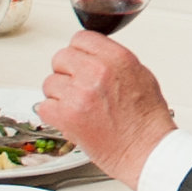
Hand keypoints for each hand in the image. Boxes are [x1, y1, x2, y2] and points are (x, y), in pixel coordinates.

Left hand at [40, 35, 174, 184]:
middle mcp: (96, 72)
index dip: (78, 51)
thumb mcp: (141, 75)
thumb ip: (114, 61)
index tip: (79, 61)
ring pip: (49, 83)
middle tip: (76, 86)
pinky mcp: (67, 116)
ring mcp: (79, 94)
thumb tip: (95, 56)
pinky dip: (53, 114)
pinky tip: (69, 119)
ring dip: (59, 95)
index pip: (81, 38)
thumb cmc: (147, 120)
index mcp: (116, 58)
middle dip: (66, 72)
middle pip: (60, 57)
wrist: (146, 151)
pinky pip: (44, 106)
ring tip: (76, 107)